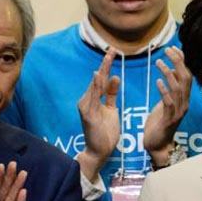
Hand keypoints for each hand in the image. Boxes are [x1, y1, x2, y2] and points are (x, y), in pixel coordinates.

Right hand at [77, 47, 120, 180]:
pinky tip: (99, 76)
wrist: (99, 151)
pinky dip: (95, 86)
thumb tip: (114, 77)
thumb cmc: (104, 131)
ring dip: (102, 71)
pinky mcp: (88, 115)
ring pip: (95, 86)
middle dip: (105, 64)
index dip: (107, 65)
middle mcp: (87, 100)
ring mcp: (86, 107)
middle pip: (98, 79)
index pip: (101, 79)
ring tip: (108, 58)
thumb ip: (111, 94)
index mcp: (93, 99)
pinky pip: (93, 98)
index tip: (113, 52)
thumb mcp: (111, 109)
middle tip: (112, 49)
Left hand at [144, 47, 191, 166]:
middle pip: (185, 79)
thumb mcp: (165, 102)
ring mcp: (178, 111)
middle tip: (168, 51)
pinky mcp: (169, 119)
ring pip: (178, 89)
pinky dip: (164, 91)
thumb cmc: (160, 123)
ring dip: (169, 74)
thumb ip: (170, 89)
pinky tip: (157, 82)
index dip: (181, 61)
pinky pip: (169, 103)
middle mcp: (184, 103)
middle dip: (178, 63)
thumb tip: (172, 71)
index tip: (173, 48)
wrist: (158, 145)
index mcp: (183, 98)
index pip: (186, 75)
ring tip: (159, 63)